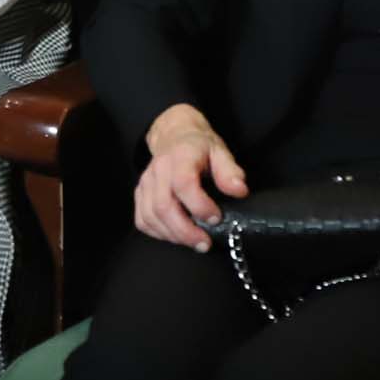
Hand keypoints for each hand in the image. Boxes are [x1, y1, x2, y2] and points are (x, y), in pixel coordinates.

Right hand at [133, 105, 248, 251]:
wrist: (175, 136)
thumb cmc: (199, 147)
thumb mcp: (220, 152)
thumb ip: (230, 172)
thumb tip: (240, 191)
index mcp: (181, 157)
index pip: (183, 184)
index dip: (199, 205)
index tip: (216, 218)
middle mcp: (159, 170)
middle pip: (163, 206)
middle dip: (185, 230)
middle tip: (205, 243)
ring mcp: (146, 182)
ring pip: (150, 216)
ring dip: (173, 235)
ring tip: (194, 242)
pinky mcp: (140, 194)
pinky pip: (142, 219)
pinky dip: (158, 233)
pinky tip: (175, 235)